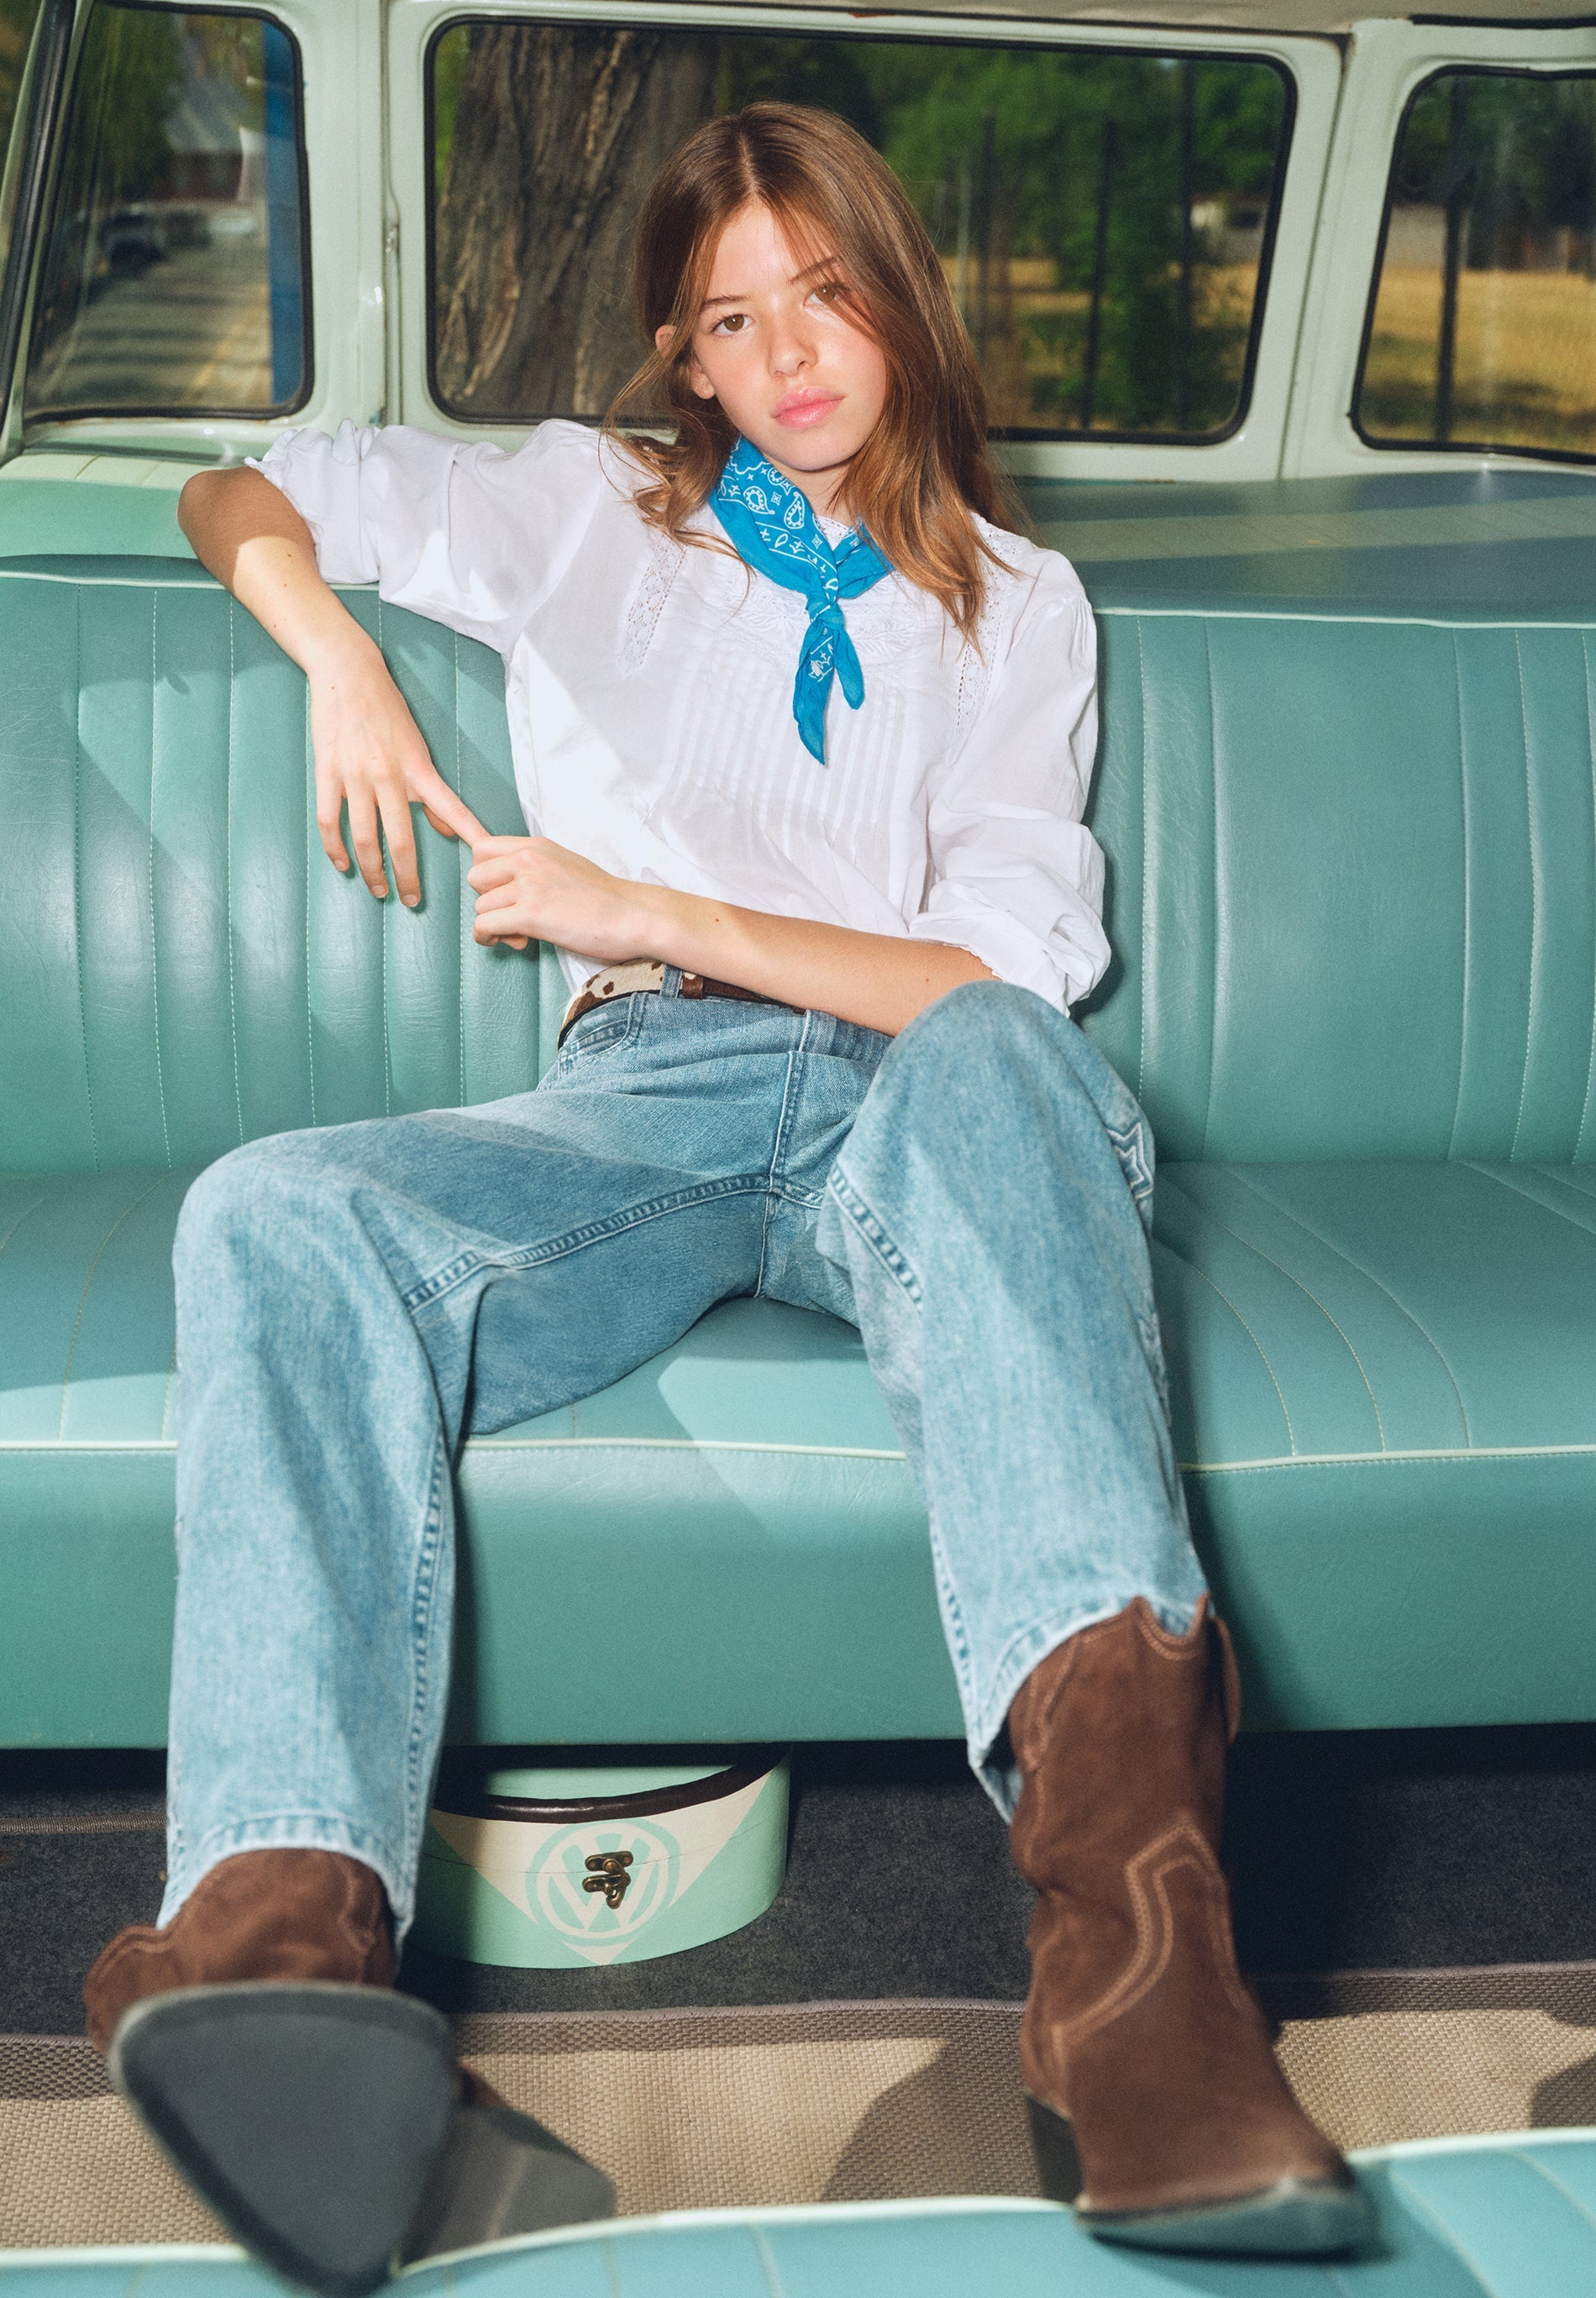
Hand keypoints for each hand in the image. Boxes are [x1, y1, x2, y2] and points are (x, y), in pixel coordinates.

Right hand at [309, 637, 485, 904]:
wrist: (347, 673)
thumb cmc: (387, 709)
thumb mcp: (417, 746)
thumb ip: (429, 791)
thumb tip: (445, 829)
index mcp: (417, 768)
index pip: (451, 810)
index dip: (468, 838)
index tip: (482, 866)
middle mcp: (388, 775)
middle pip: (400, 840)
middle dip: (407, 877)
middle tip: (412, 901)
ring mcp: (355, 776)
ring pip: (363, 837)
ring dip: (372, 871)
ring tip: (378, 890)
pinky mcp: (327, 773)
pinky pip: (329, 821)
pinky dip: (335, 849)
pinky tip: (343, 865)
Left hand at [468, 836, 653, 957]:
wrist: (633, 915)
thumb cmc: (606, 898)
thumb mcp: (566, 866)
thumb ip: (537, 868)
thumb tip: (511, 888)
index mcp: (536, 846)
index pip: (483, 849)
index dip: (486, 875)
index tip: (499, 893)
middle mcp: (528, 859)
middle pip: (475, 877)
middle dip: (487, 900)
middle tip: (509, 916)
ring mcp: (529, 886)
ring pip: (480, 906)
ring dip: (494, 924)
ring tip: (520, 934)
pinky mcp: (531, 914)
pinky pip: (485, 924)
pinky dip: (488, 937)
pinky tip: (509, 941)